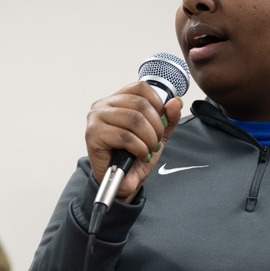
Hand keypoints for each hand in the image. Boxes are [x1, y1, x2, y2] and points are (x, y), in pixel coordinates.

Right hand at [85, 81, 183, 201]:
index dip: (157, 103)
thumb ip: (168, 118)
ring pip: (134, 119)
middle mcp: (103, 106)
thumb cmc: (133, 156)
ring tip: (148, 150)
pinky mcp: (93, 135)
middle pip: (140, 104)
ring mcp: (96, 119)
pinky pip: (125, 137)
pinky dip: (139, 148)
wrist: (121, 182)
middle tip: (156, 142)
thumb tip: (176, 102)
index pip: (140, 88)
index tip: (161, 121)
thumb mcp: (156, 135)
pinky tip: (140, 154)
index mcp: (116, 100)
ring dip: (148, 139)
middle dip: (156, 126)